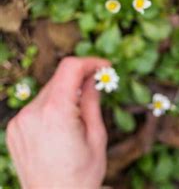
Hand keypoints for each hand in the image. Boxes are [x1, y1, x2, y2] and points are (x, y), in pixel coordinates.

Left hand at [6, 57, 109, 187]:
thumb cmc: (81, 175)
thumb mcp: (96, 136)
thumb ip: (92, 102)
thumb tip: (93, 79)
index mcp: (56, 112)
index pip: (70, 68)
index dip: (90, 62)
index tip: (104, 67)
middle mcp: (33, 112)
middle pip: (59, 79)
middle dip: (79, 80)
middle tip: (98, 88)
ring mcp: (20, 121)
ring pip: (47, 93)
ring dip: (65, 95)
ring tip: (79, 116)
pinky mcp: (15, 130)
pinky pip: (36, 108)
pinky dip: (51, 108)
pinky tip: (62, 126)